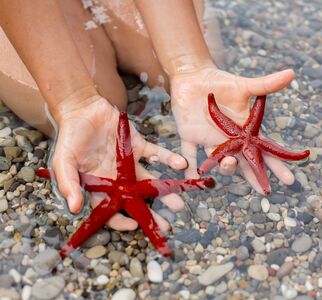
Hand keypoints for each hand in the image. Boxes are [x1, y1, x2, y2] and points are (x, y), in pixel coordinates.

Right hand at [50, 96, 186, 230]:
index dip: (120, 220)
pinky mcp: (139, 146)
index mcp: (99, 186)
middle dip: (150, 213)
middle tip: (166, 226)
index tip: (134, 226)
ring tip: (179, 203)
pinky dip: (169, 159)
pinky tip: (181, 164)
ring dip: (165, 191)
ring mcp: (130, 163)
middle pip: (135, 200)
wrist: (82, 108)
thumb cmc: (70, 137)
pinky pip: (156, 154)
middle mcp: (117, 178)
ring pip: (150, 181)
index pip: (110, 209)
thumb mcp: (64, 162)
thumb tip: (74, 208)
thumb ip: (69, 184)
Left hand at [170, 67, 296, 193]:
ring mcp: (209, 140)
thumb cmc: (220, 82)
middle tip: (264, 189)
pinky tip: (192, 179)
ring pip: (219, 160)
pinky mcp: (189, 136)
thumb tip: (292, 73)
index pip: (263, 151)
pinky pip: (189, 154)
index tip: (289, 180)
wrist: (193, 76)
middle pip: (244, 163)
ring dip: (225, 166)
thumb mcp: (244, 86)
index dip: (276, 166)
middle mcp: (228, 140)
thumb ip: (265, 84)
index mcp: (244, 131)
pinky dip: (188, 166)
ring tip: (230, 163)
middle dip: (255, 176)